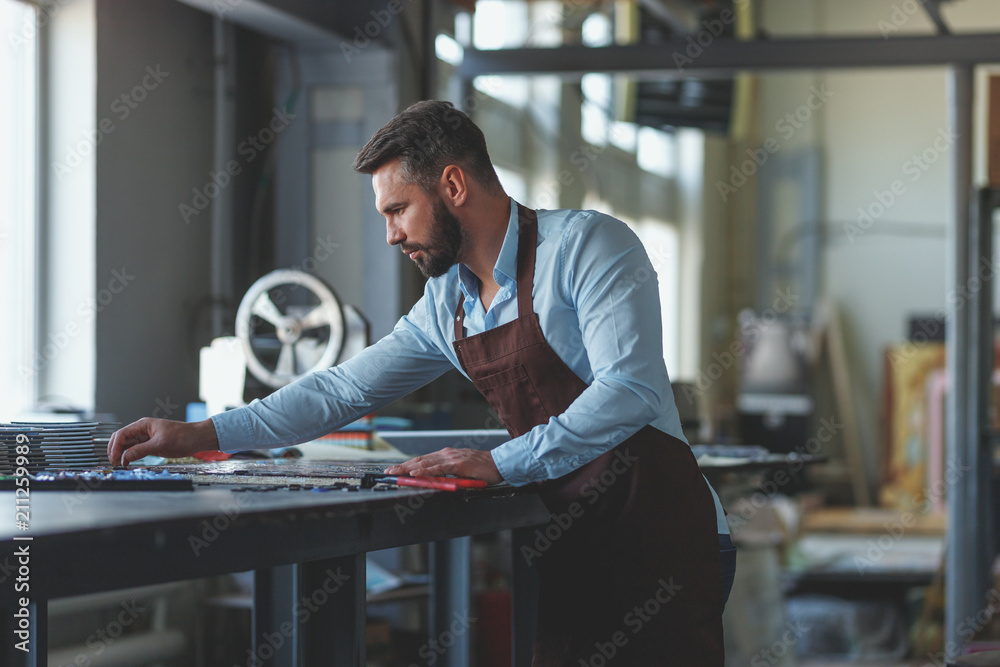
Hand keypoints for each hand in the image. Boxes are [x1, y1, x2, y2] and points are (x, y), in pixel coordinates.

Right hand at [107, 418, 219, 466]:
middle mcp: (142, 430)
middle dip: (114, 449)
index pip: (122, 434)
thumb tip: (125, 457)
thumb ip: (141, 450)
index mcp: (143, 425)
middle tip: (114, 462)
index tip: (115, 458)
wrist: (197, 439)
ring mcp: (145, 438)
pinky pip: (134, 450)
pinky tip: (127, 463)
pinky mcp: (150, 445)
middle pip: (121, 438)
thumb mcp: (160, 444)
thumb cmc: (182, 436)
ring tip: (119, 464)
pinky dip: (129, 456)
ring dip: (120, 453)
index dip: (115, 446)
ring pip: (126, 445)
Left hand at [384, 448, 502, 484]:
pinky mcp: (458, 464)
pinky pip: (438, 468)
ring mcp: (451, 458)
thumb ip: (447, 474)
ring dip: (409, 468)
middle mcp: (446, 454)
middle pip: (420, 460)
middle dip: (402, 467)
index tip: (395, 470)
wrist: (499, 464)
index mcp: (446, 456)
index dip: (407, 465)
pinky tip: (415, 473)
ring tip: (396, 473)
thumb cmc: (481, 469)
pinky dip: (425, 470)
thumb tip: (433, 482)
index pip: (422, 460)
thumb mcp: (460, 471)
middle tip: (388, 473)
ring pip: (426, 463)